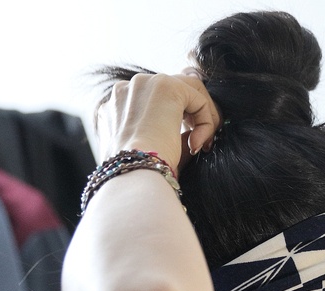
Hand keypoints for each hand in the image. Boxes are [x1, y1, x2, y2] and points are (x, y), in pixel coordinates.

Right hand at [95, 72, 220, 173]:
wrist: (136, 173)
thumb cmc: (141, 172)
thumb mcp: (149, 151)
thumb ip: (167, 135)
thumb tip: (189, 133)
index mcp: (118, 105)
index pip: (156, 101)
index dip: (177, 120)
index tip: (188, 146)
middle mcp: (128, 88)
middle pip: (174, 90)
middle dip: (193, 116)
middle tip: (201, 144)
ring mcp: (145, 83)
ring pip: (190, 90)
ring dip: (202, 118)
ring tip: (202, 145)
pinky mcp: (166, 86)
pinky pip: (198, 99)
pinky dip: (206, 122)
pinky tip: (197, 144)